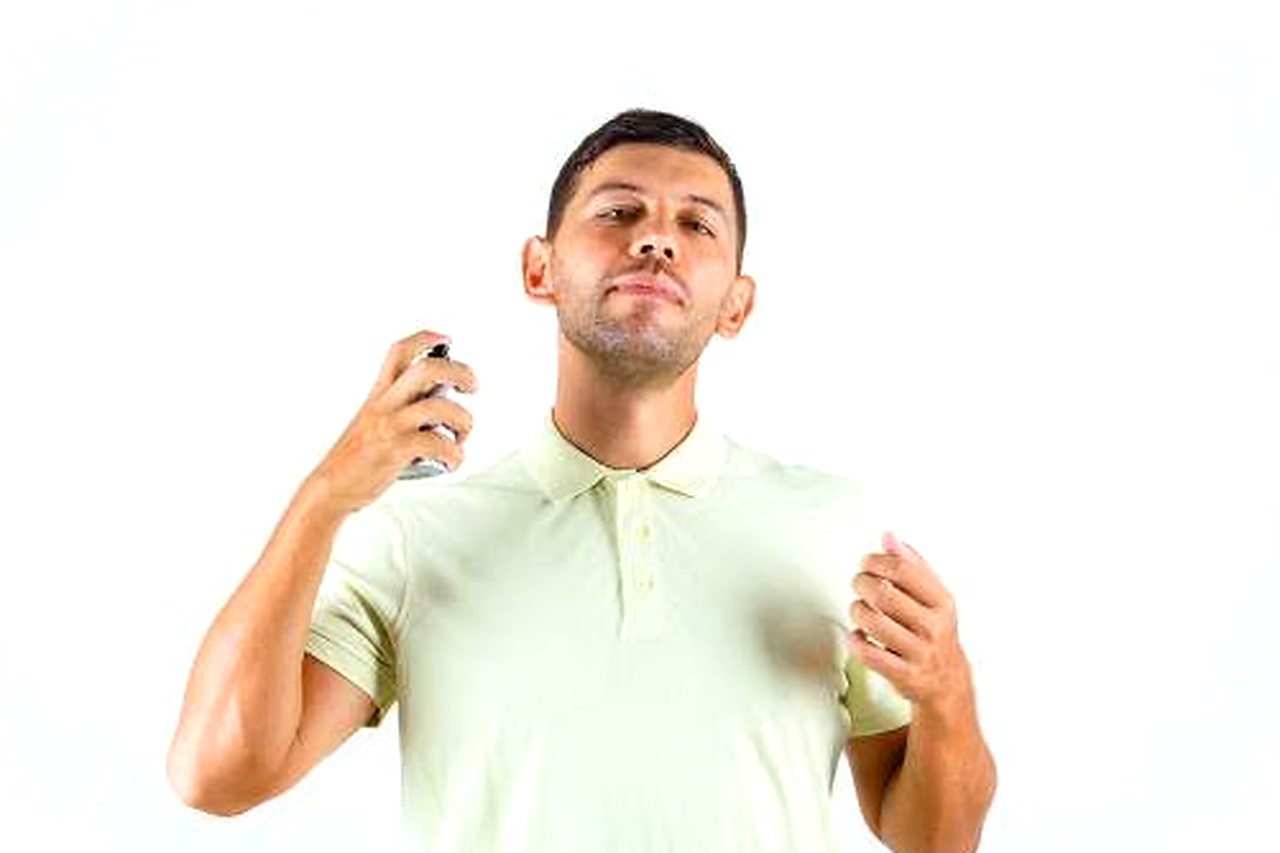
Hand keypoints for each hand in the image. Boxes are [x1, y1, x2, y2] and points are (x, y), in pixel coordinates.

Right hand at [306, 329, 478, 513]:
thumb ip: (404, 410)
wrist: (331, 486)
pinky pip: (439, 444)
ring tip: (461, 437)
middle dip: (461, 372)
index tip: (445, 339)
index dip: (425, 338)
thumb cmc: (358, 458)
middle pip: (428, 369)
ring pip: (441, 407)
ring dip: (464, 421)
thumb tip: (444, 408)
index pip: (399, 352)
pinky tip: (451, 463)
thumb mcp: (376, 423)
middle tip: (472, 387)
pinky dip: (455, 455)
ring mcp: (391, 426)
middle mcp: (385, 404)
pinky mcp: (396, 450)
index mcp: (379, 395)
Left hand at [848, 531, 973, 716]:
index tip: (866, 562)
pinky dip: (855, 641)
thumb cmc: (935, 632)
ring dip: (857, 610)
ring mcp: (920, 652)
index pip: (903, 570)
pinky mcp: (905, 675)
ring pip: (873, 623)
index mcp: (942, 602)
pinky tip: (858, 634)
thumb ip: (911, 564)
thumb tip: (889, 537)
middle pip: (884, 594)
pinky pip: (869, 654)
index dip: (877, 561)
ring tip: (858, 607)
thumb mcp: (932, 595)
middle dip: (862, 583)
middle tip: (858, 582)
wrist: (947, 681)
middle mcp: (933, 626)